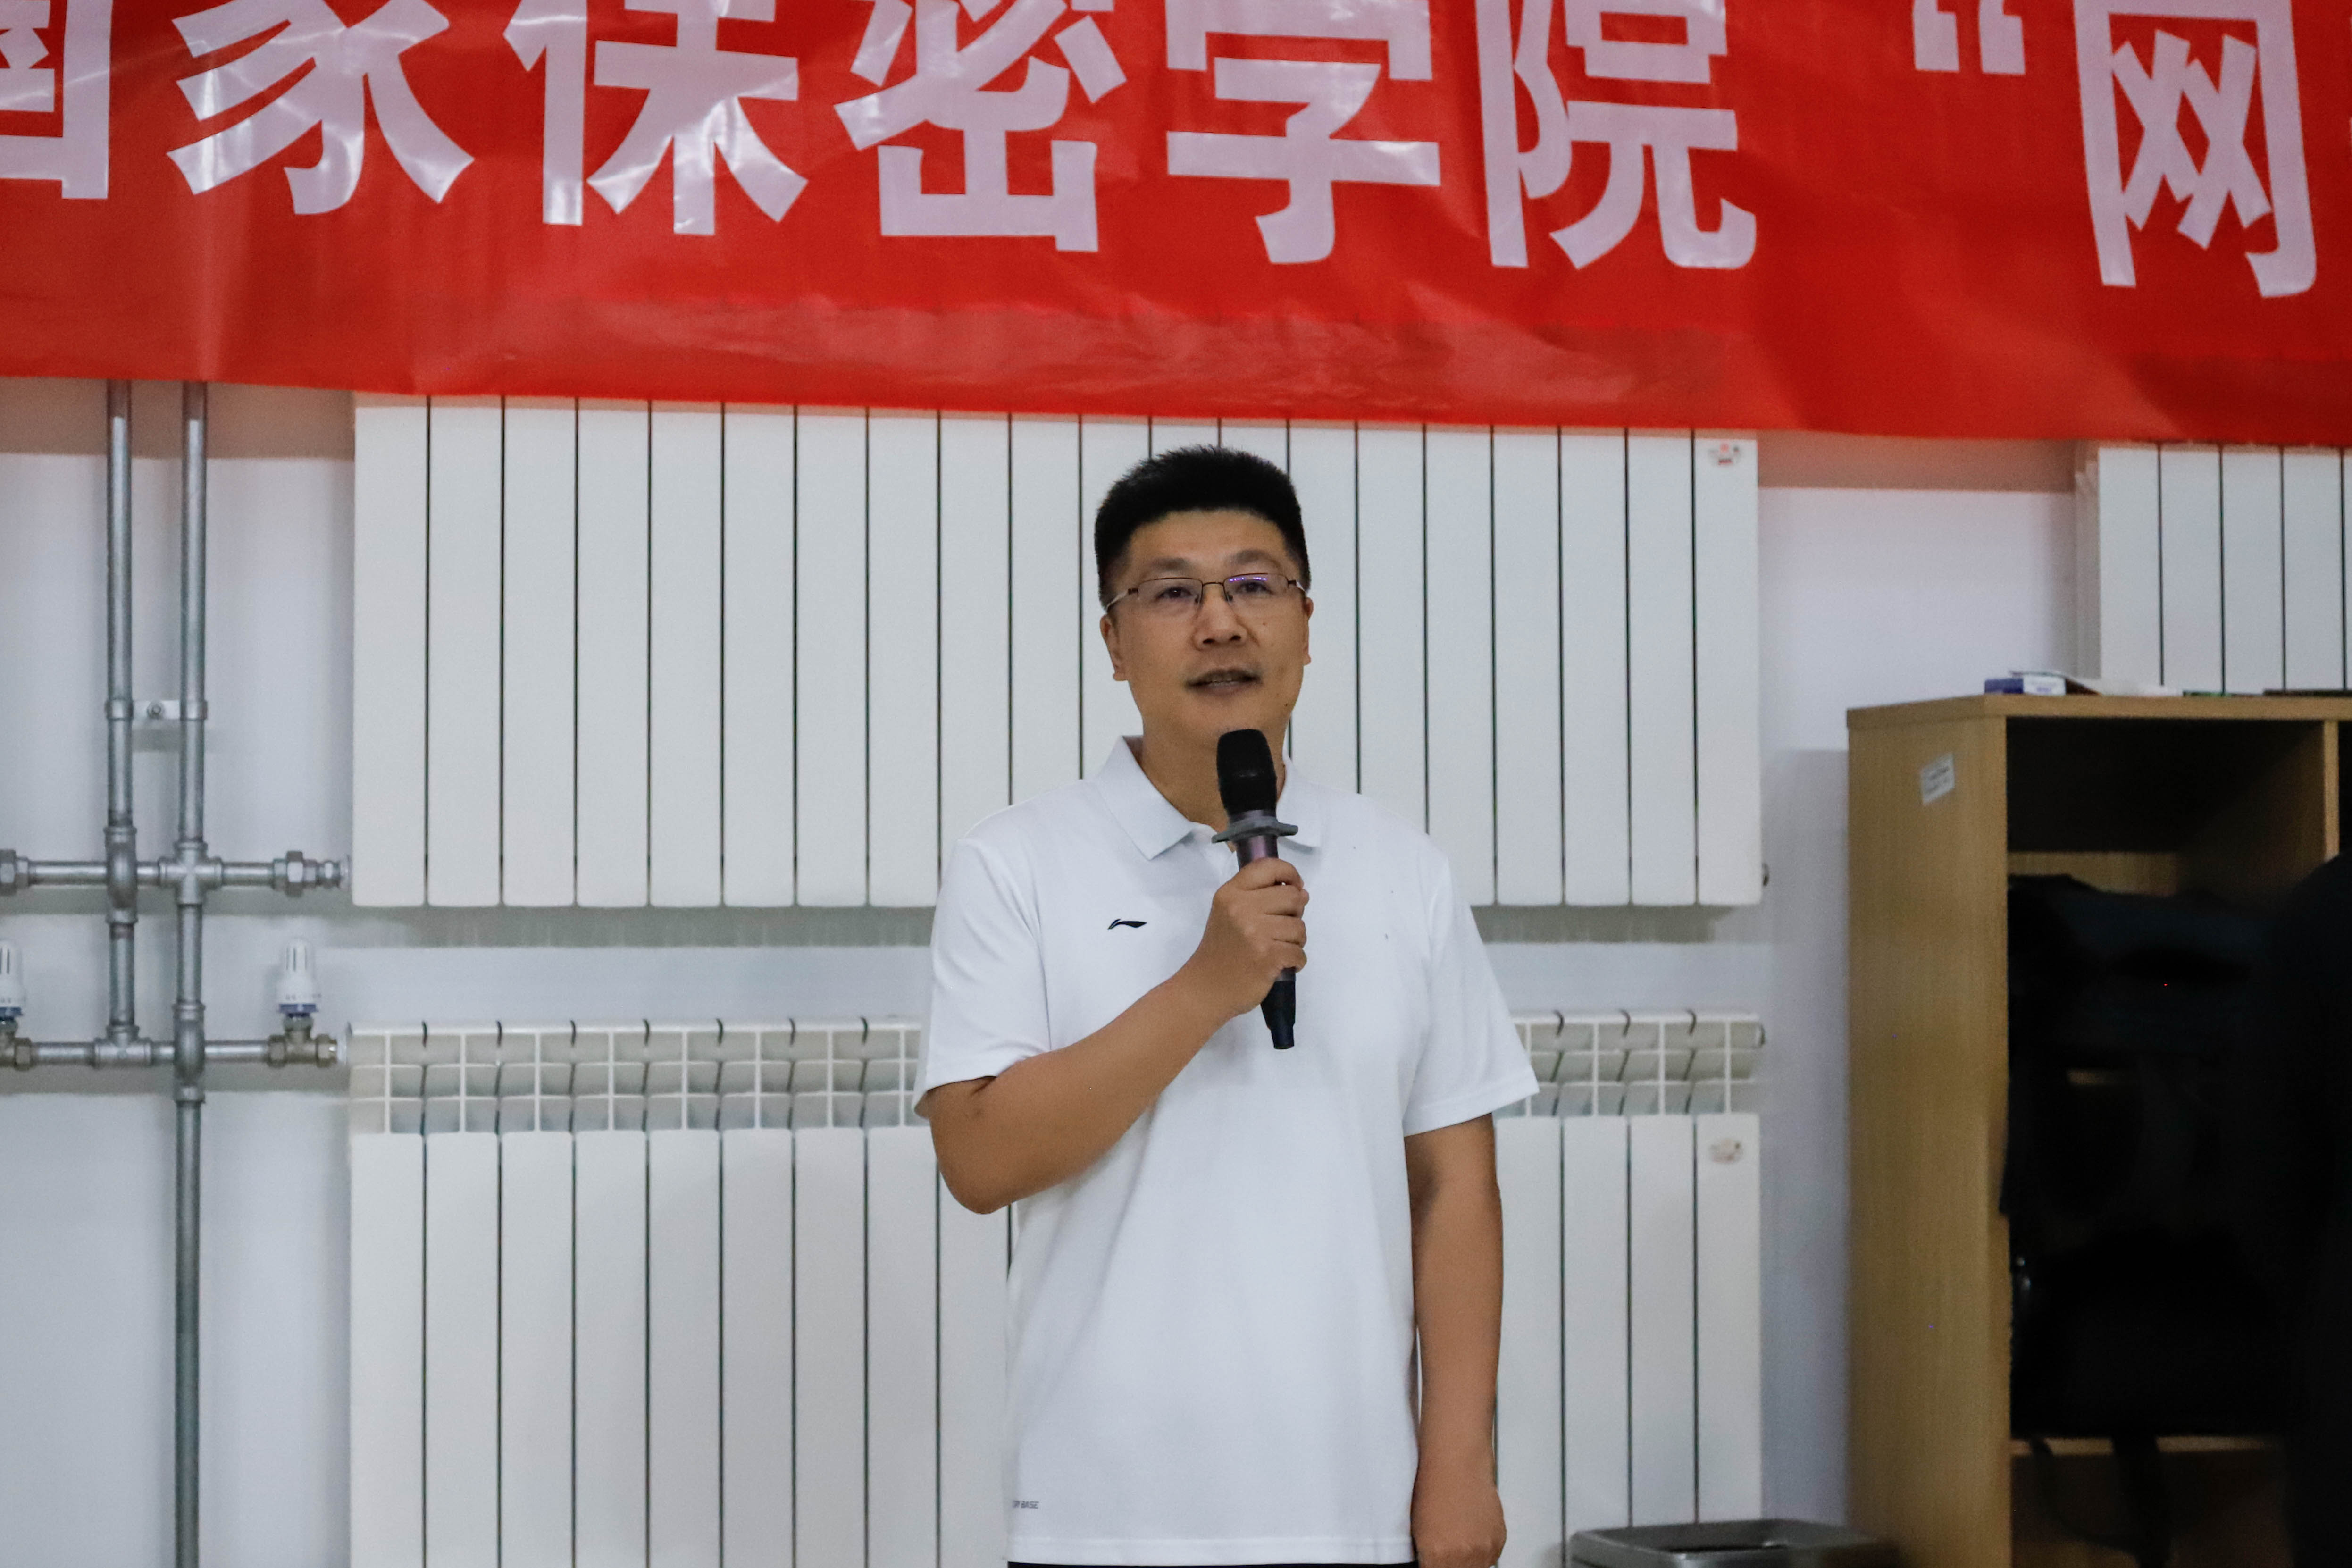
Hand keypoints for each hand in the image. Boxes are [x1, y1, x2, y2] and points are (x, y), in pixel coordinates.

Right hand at [1173, 856, 1305, 1021]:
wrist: (1205, 989)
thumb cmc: (1219, 952)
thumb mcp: (1227, 913)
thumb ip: (1256, 897)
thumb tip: (1300, 892)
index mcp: (1231, 893)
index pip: (1268, 867)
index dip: (1290, 873)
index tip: (1295, 886)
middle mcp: (1242, 907)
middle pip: (1293, 896)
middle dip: (1296, 913)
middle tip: (1283, 927)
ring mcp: (1255, 932)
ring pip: (1299, 927)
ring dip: (1296, 941)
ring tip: (1279, 949)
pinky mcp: (1267, 956)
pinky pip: (1299, 952)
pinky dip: (1296, 961)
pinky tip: (1281, 965)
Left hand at [1412, 1455, 1506, 1567]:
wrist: (1456, 1462)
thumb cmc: (1433, 1487)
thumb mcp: (1419, 1530)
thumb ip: (1430, 1556)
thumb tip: (1432, 1562)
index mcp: (1438, 1556)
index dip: (1433, 1565)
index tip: (1434, 1560)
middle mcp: (1464, 1556)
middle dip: (1451, 1564)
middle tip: (1446, 1552)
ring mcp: (1484, 1548)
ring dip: (1469, 1561)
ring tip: (1459, 1541)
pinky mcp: (1499, 1539)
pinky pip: (1491, 1557)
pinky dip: (1482, 1551)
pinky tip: (1472, 1534)